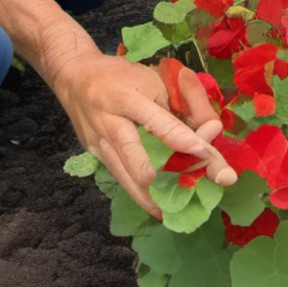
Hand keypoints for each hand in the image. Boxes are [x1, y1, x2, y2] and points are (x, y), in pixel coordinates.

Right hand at [48, 53, 236, 217]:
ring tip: (176, 211)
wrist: (75, 76)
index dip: (182, 140)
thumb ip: (186, 102)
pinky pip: (121, 181)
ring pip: (127, 180)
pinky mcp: (95, 157)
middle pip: (137, 160)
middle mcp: (109, 123)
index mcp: (126, 96)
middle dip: (167, 177)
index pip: (157, 122)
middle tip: (194, 186)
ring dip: (154, 197)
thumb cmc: (123, 75)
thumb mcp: (156, 78)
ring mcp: (98, 144)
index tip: (205, 154)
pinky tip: (158, 207)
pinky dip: (141, 195)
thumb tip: (212, 131)